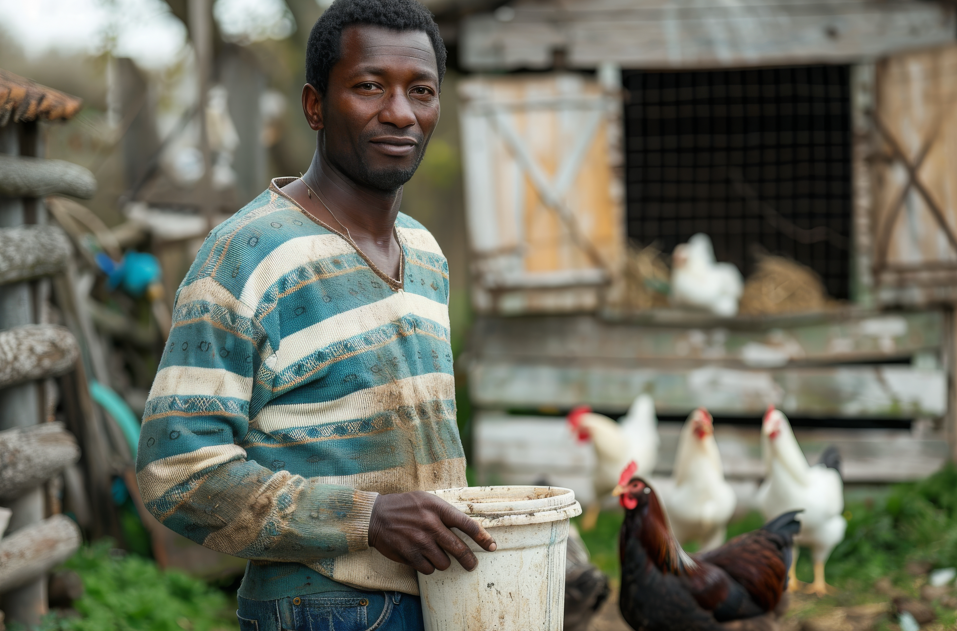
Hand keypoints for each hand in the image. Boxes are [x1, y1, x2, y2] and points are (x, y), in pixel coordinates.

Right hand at [367, 491, 496, 573]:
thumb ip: (445, 512)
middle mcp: (430, 524)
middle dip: (469, 559)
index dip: (482, 537)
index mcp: (437, 508)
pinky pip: (428, 569)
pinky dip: (428, 566)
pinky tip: (422, 557)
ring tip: (436, 555)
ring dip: (443, 562)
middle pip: (458, 548)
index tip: (491, 546)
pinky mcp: (410, 554)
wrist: (375, 516)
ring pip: (444, 563)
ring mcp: (420, 541)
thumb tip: (466, 528)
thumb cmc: (404, 507)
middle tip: (472, 564)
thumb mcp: (426, 500)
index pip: (466, 524)